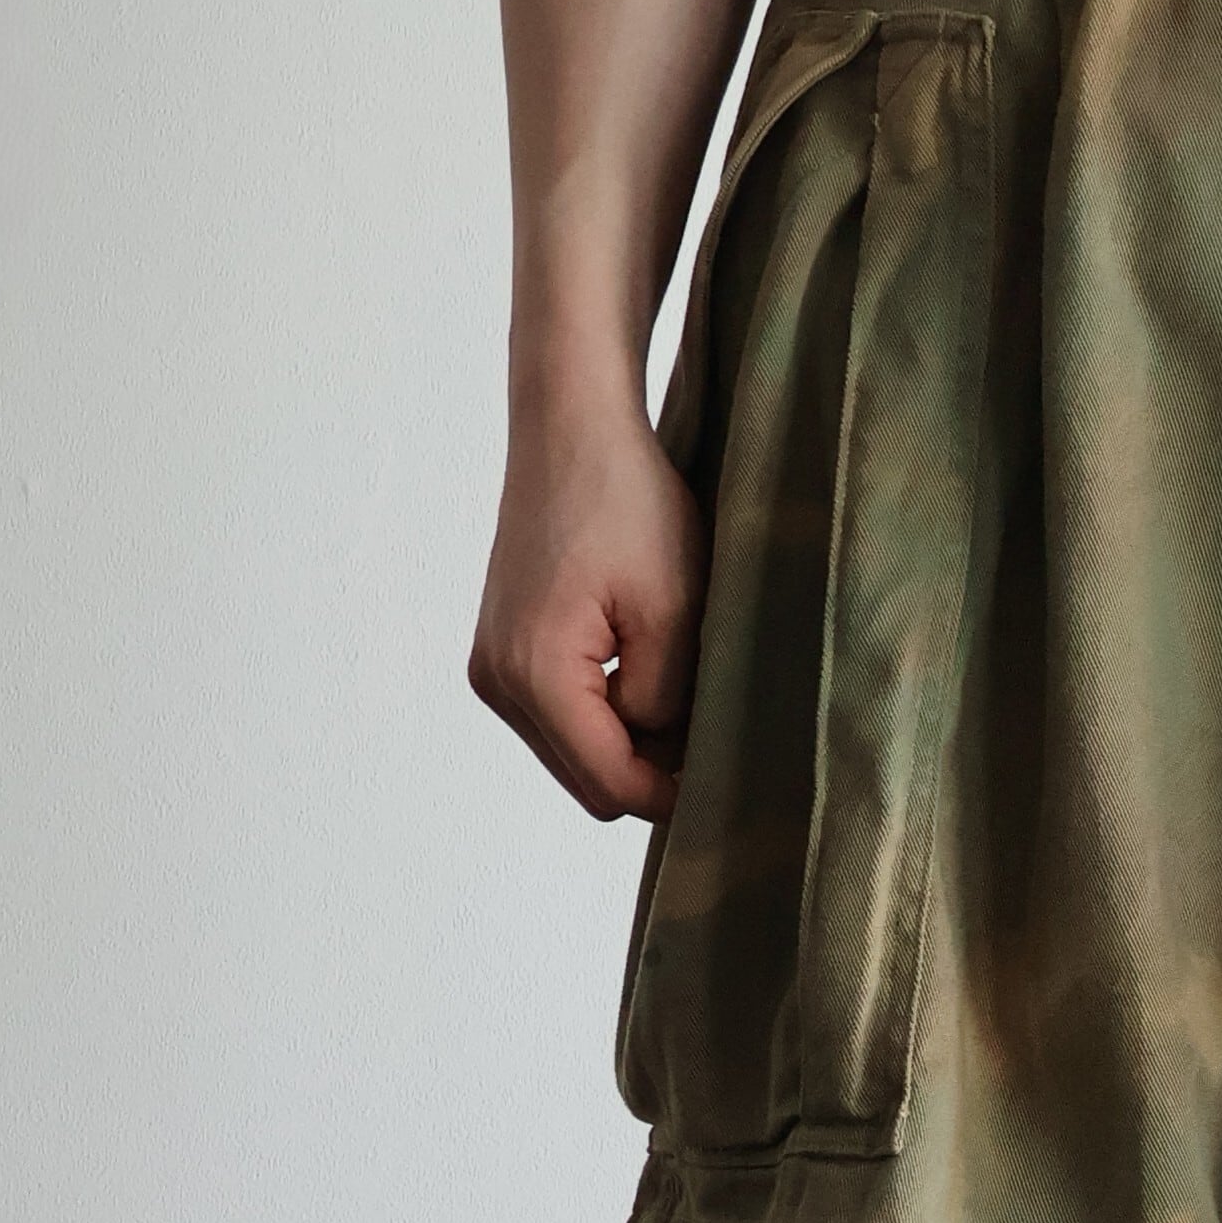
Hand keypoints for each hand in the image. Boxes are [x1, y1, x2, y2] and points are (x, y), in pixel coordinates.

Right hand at [469, 383, 702, 821]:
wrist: (572, 430)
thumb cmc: (628, 503)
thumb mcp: (674, 611)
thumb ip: (669, 703)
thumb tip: (668, 761)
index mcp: (535, 674)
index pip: (612, 784)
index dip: (674, 792)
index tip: (729, 775)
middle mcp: (498, 682)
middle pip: (589, 782)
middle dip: (652, 767)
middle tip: (712, 722)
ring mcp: (492, 669)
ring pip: (576, 754)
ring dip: (630, 738)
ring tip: (679, 678)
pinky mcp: (502, 653)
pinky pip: (562, 718)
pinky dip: (607, 710)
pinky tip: (644, 661)